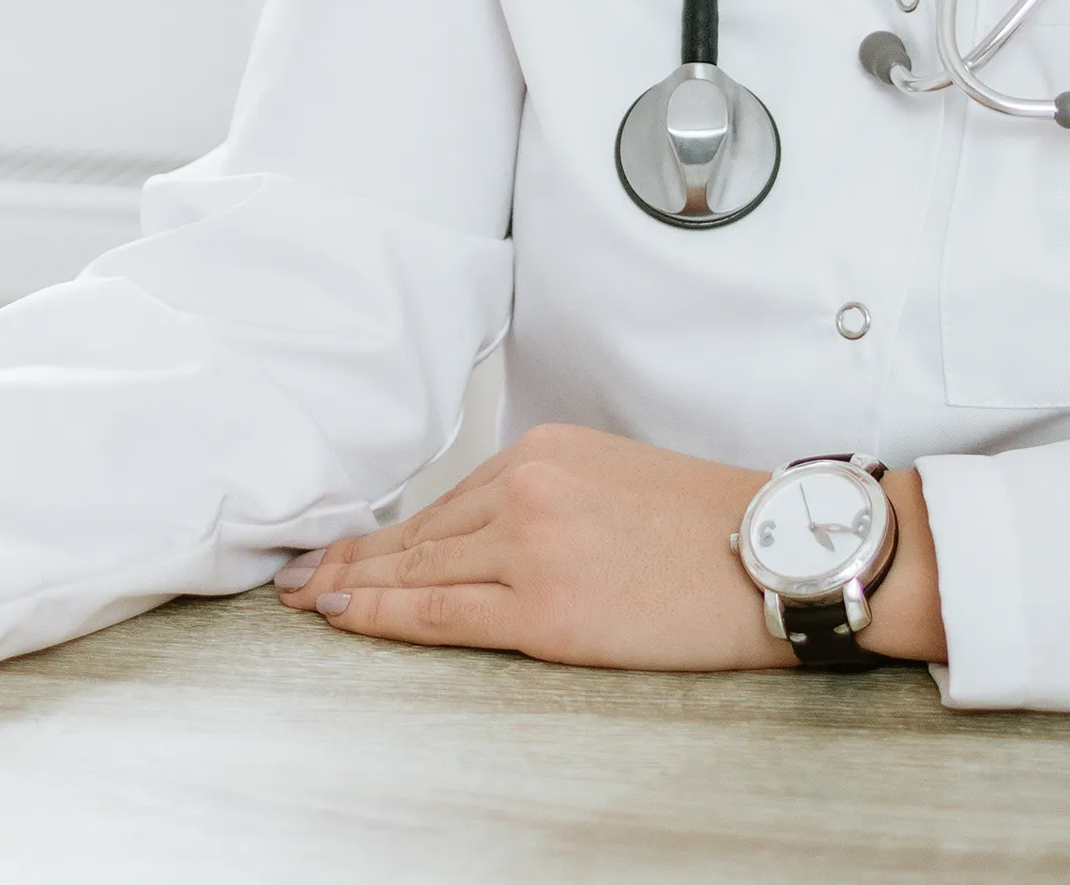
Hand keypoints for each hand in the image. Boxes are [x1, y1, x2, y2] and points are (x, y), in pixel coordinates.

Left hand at [273, 424, 943, 669]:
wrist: (775, 553)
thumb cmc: (712, 527)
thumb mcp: (614, 479)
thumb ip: (546, 497)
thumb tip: (484, 537)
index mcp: (544, 452)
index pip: (444, 501)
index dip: (382, 532)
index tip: (337, 548)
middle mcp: (526, 488)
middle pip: (417, 534)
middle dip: (348, 559)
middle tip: (294, 578)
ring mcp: (529, 547)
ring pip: (417, 572)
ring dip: (353, 587)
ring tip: (309, 602)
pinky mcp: (542, 609)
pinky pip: (440, 614)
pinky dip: (383, 617)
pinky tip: (346, 617)